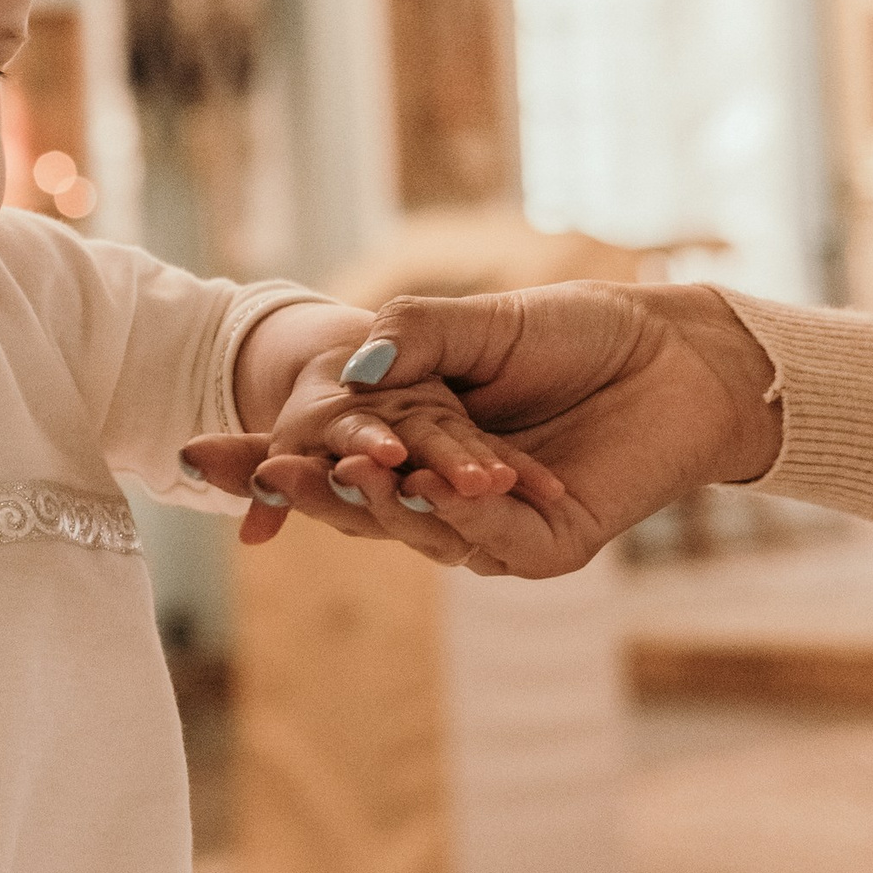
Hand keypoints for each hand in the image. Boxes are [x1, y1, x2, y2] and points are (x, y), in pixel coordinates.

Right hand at [183, 282, 779, 577]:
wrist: (675, 351)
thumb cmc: (578, 332)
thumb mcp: (473, 324)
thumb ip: (409, 342)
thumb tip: (347, 376)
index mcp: (419, 447)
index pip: (327, 462)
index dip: (264, 461)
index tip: (196, 450)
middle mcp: (449, 496)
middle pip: (356, 507)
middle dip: (298, 491)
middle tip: (251, 467)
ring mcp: (498, 529)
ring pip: (415, 533)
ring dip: (369, 505)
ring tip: (329, 470)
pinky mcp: (552, 548)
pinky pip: (488, 542)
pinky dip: (451, 515)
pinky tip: (422, 485)